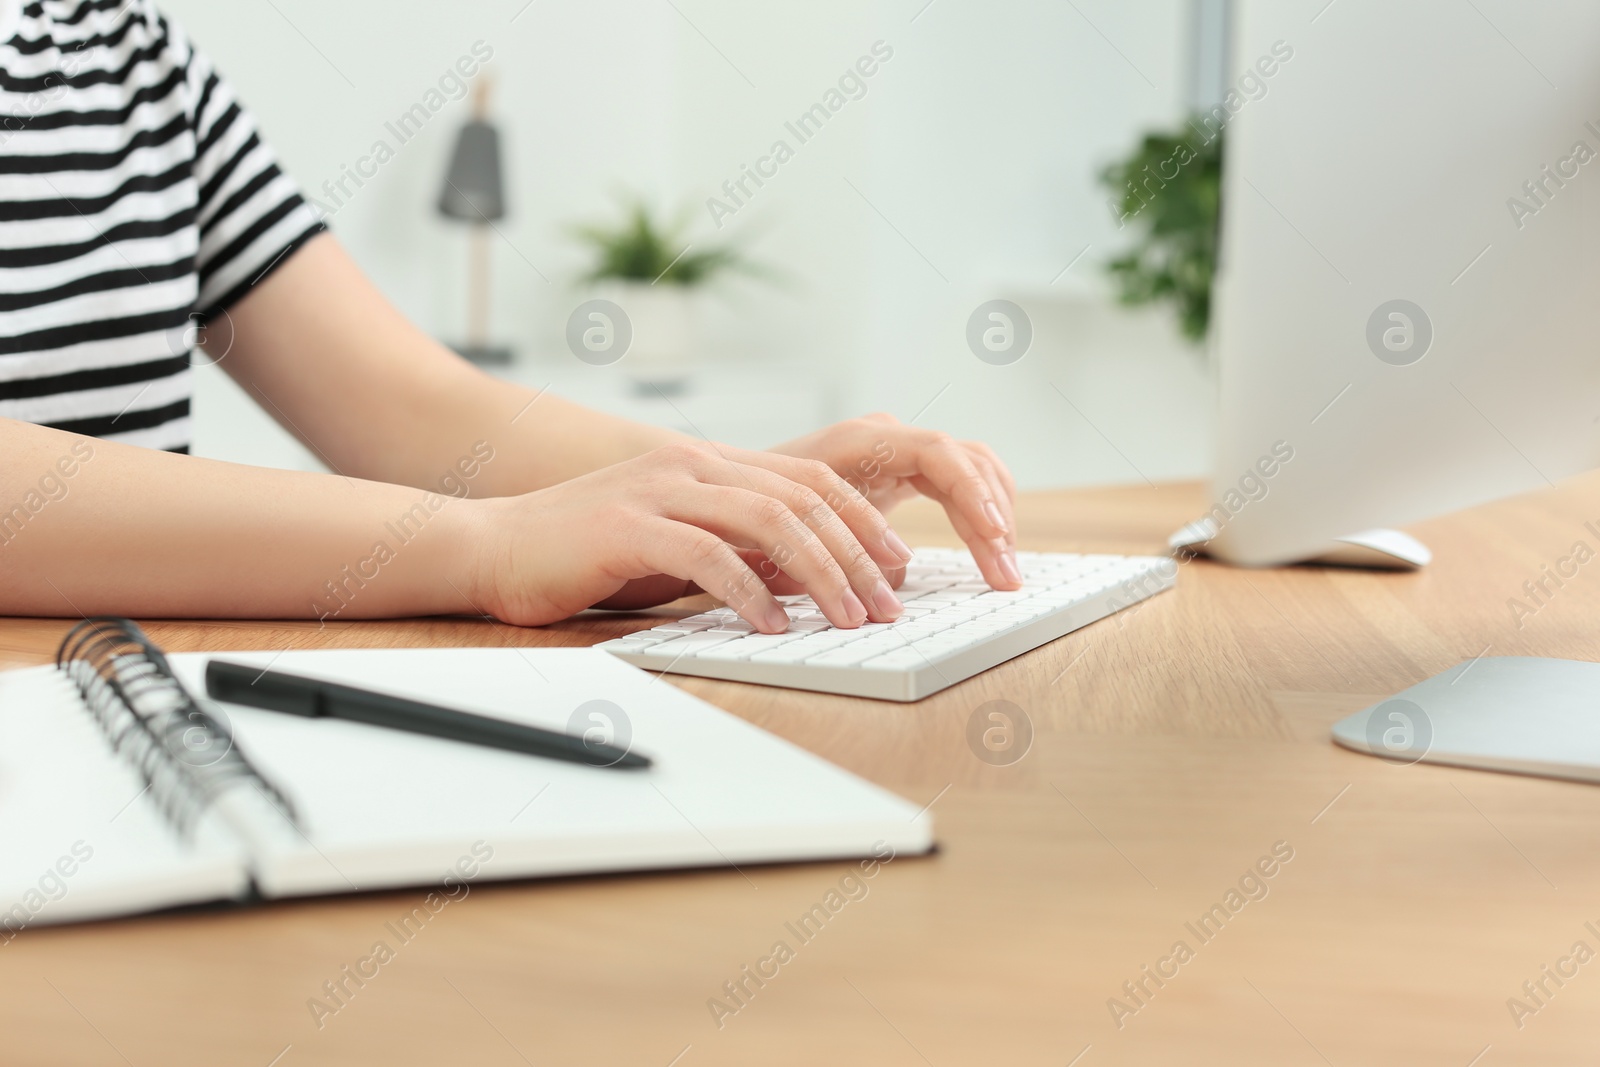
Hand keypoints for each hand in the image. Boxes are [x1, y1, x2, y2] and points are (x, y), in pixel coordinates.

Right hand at [465, 442, 914, 631]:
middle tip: (889, 602)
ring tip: (849, 617)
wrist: (493, 545)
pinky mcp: (627, 528)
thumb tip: (802, 578)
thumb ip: (731, 545)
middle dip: (857, 554)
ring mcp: (659, 491)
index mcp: (707, 463)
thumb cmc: (583, 553)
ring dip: (820, 574)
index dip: (862, 522)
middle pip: (801, 499)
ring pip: (767, 521)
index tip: (897, 566)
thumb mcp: (673, 539)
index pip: (808, 481)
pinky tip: (773, 624)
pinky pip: (707, 556)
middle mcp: (690, 465)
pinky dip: (749, 592)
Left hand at [771, 413, 1020, 588]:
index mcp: (861, 441)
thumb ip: (836, 547)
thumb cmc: (756, 506)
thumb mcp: (787, 529)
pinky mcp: (903, 472)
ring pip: (972, 472)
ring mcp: (899, 452)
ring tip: (1003, 572)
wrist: (735, 490)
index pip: (939, 453)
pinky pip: (958, 485)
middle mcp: (888, 438)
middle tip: (1005, 575)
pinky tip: (989, 551)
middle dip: (993, 519)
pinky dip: (979, 517)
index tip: (992, 537)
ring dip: (994, 519)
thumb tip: (892, 576)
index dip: (971, 494)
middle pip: (967, 463)